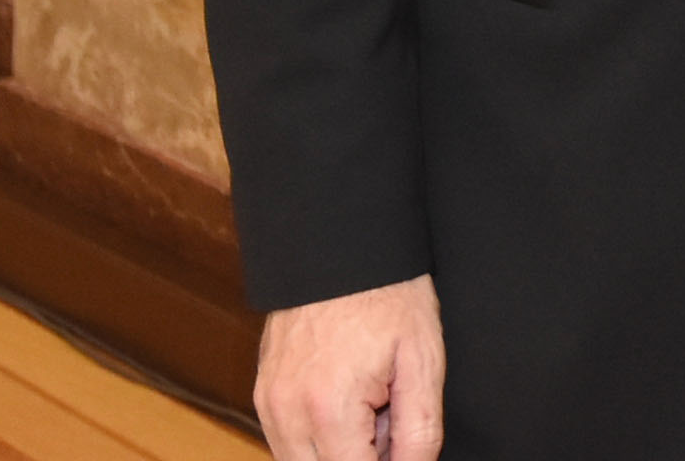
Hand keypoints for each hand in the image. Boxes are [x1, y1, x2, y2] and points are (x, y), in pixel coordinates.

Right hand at [255, 275, 444, 460]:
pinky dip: (318, 437)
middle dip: (359, 459)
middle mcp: (286, 413)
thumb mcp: (423, 361)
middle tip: (388, 419)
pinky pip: (286, 440)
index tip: (400, 444)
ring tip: (371, 406)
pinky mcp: (262, 393)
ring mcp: (267, 403)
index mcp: (327, 408)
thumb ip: (418, 433)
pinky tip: (350, 401)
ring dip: (337, 452)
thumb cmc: (388, 296)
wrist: (343, 246)